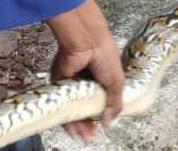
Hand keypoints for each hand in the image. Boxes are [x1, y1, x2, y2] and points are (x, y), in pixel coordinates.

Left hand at [46, 0, 123, 140]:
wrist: (86, 42)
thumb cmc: (105, 56)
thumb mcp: (116, 82)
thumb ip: (114, 104)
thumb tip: (108, 123)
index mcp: (103, 78)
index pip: (101, 101)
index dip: (101, 115)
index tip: (102, 126)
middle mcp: (87, 81)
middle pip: (86, 107)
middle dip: (89, 123)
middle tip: (91, 134)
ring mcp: (73, 83)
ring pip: (73, 108)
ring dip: (78, 123)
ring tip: (83, 135)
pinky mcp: (60, 83)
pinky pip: (62, 104)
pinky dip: (67, 117)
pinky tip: (73, 129)